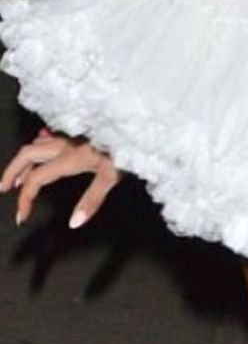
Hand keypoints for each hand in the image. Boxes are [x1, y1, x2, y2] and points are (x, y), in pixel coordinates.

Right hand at [0, 128, 120, 228]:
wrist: (137, 119)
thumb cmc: (128, 146)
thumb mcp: (112, 175)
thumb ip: (92, 200)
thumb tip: (73, 223)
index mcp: (69, 157)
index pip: (35, 179)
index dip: (24, 199)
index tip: (22, 217)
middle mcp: (65, 142)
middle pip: (27, 154)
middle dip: (11, 171)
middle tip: (2, 188)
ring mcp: (71, 133)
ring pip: (38, 143)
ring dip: (24, 160)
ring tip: (17, 176)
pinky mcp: (79, 128)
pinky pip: (51, 134)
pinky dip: (40, 145)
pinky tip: (42, 146)